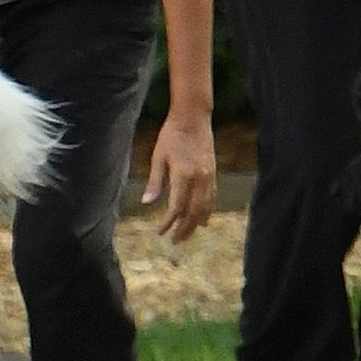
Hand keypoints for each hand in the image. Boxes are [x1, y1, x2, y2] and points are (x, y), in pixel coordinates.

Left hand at [142, 110, 216, 243]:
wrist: (193, 118)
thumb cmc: (172, 135)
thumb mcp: (158, 157)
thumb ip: (155, 182)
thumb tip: (147, 203)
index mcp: (183, 175)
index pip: (176, 207)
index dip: (168, 222)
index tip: (159, 231)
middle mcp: (199, 178)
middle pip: (193, 212)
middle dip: (183, 229)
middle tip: (174, 242)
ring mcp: (209, 176)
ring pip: (205, 207)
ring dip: (195, 224)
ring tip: (186, 235)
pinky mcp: (213, 173)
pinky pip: (212, 198)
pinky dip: (207, 212)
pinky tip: (202, 220)